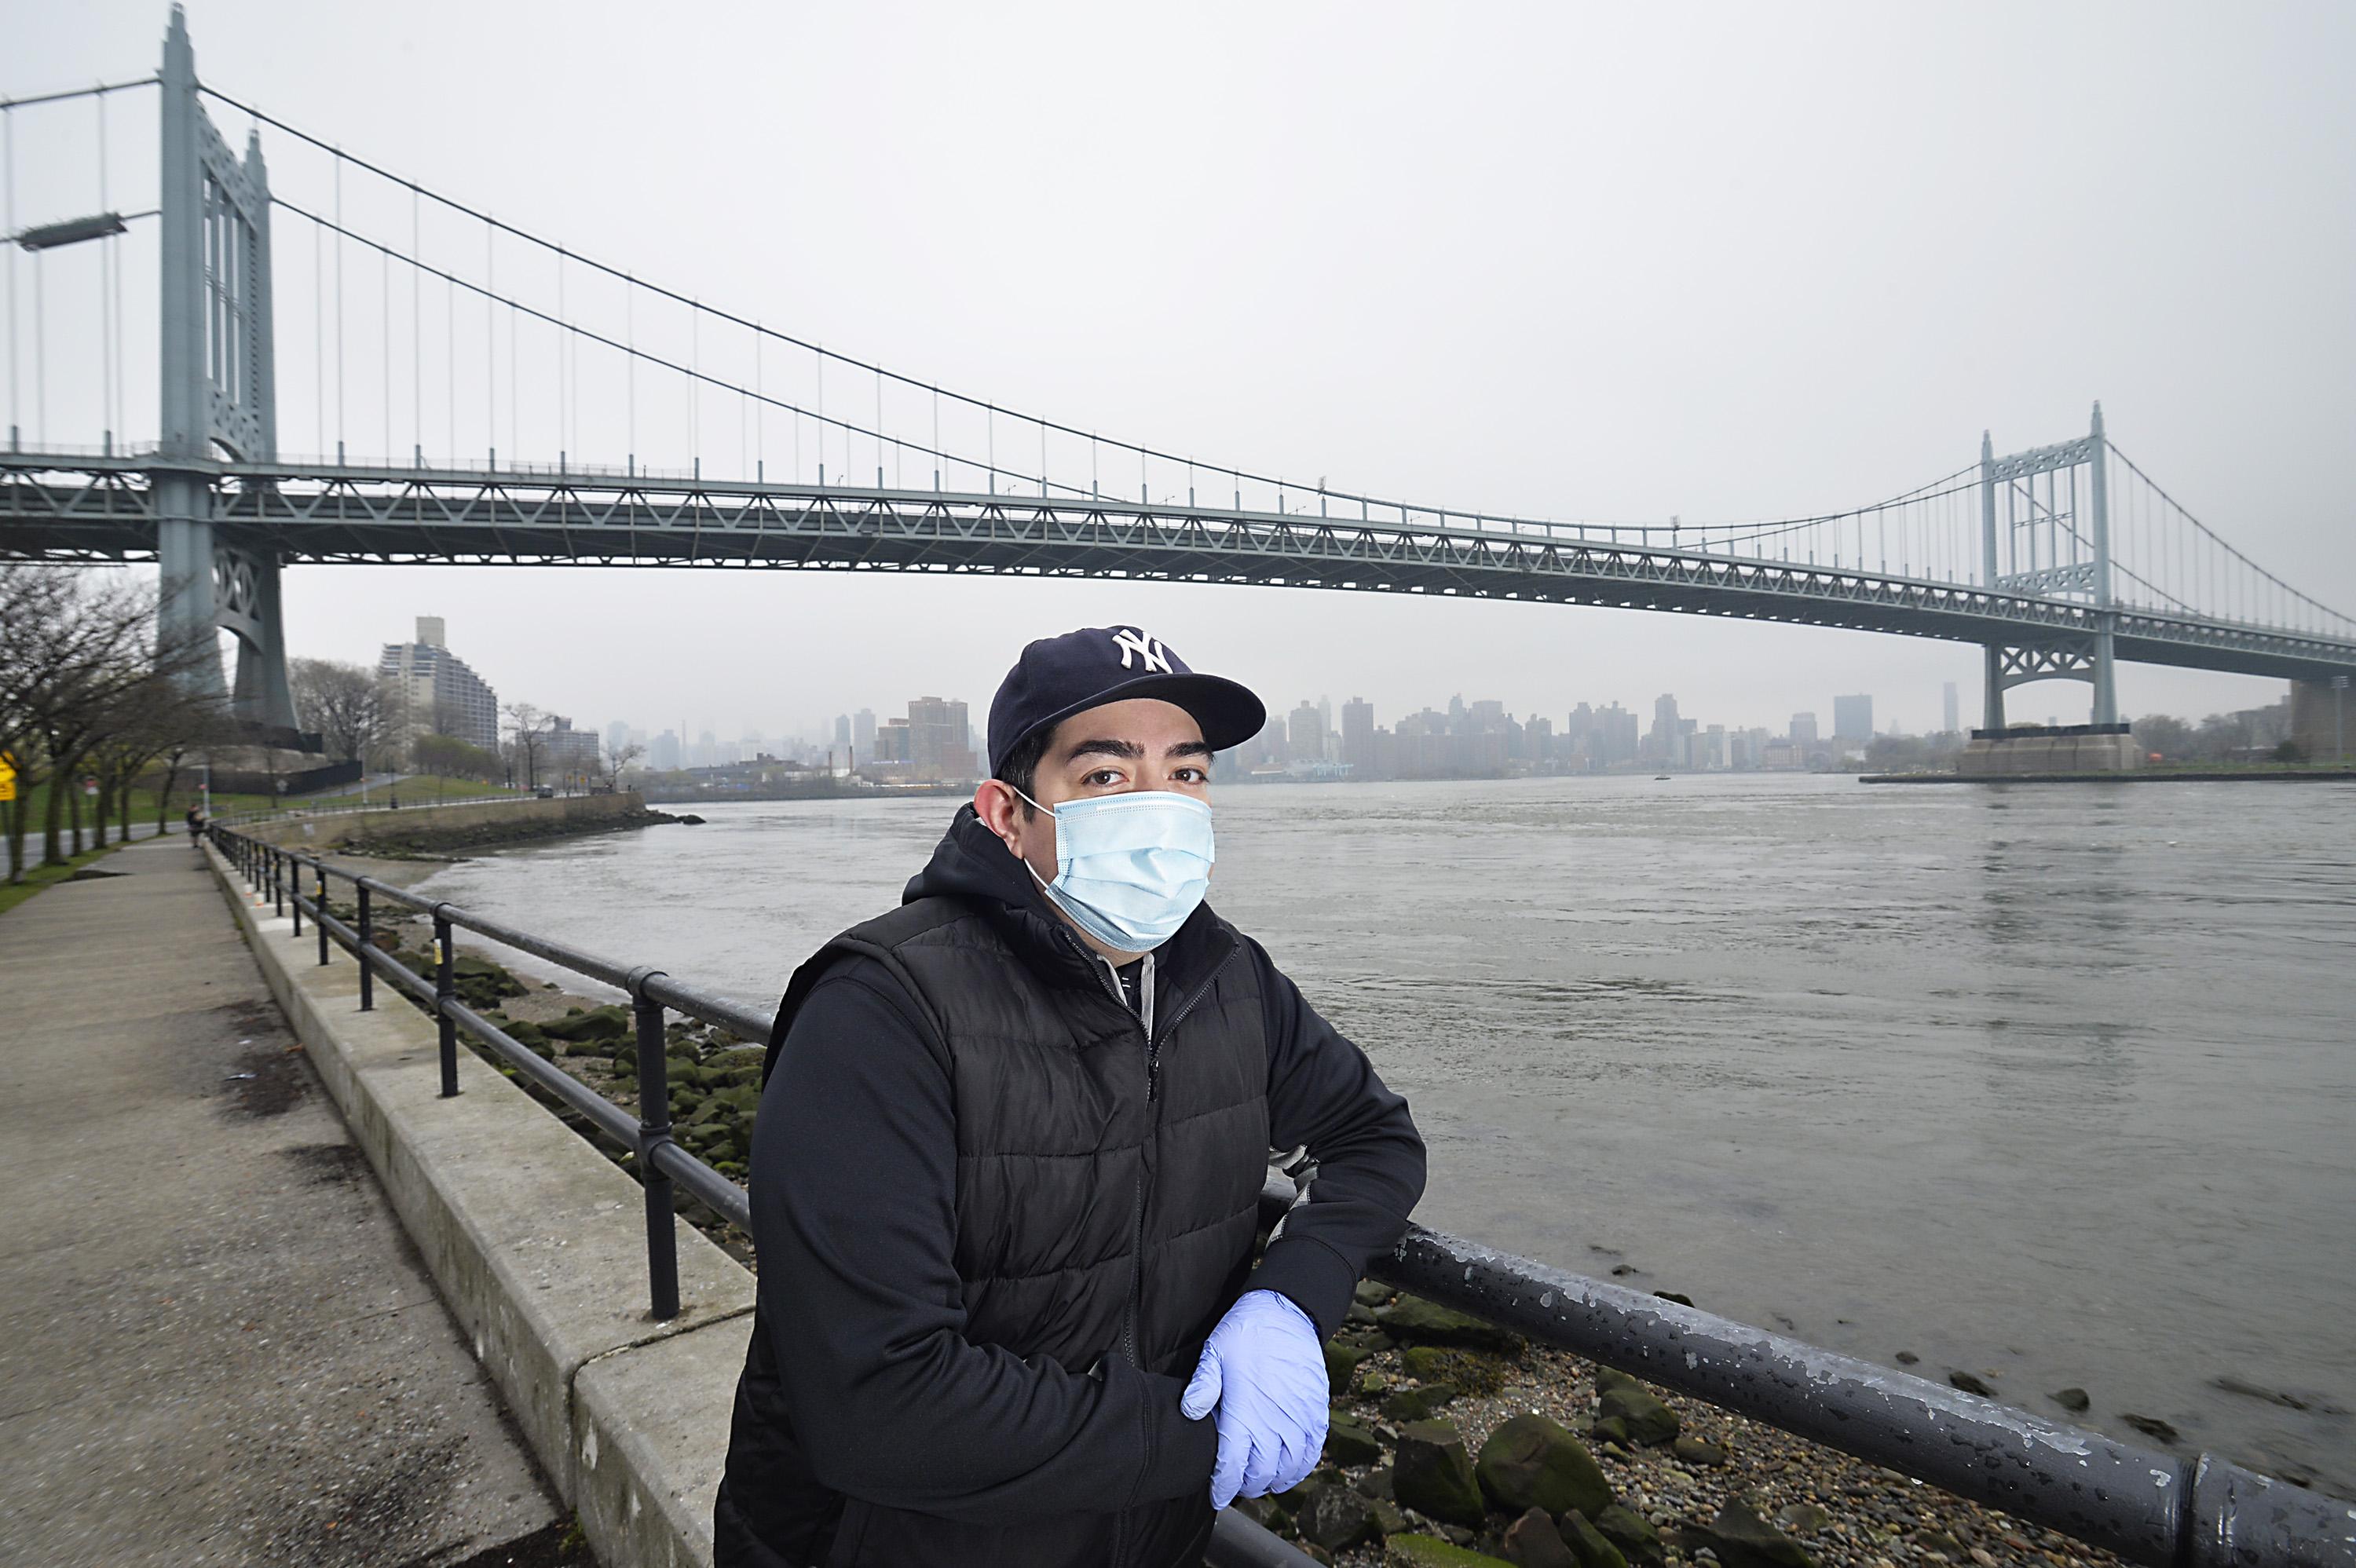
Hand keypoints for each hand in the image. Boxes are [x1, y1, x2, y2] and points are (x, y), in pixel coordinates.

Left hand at [1179, 1289, 1327, 1508]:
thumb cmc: (1245, 1331)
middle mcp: (1274, 1421)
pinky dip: (1300, 1468)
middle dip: (1246, 1485)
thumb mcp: (1214, 1352)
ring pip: (1288, 1469)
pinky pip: (1312, 1452)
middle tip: (1235, 1484)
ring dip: (1273, 1480)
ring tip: (1259, 1479)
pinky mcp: (1317, 1412)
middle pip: (1261, 1474)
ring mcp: (1299, 1418)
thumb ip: (1202, 1385)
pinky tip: (1288, 1469)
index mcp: (1245, 1411)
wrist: (1287, 1311)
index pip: (1233, 1467)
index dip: (1223, 1487)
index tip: (1216, 1496)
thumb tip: (1189, 1413)